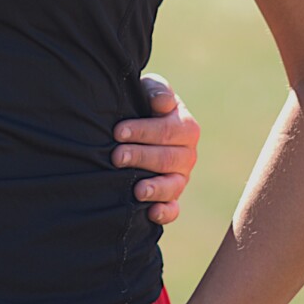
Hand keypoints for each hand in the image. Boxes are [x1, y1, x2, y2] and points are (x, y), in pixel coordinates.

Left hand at [112, 72, 199, 224]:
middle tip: (116, 157)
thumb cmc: (143, 105)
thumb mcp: (150, 90)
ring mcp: (180, 178)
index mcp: (186, 128)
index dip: (143, 131)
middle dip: (140, 157)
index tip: (118, 132)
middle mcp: (187, 155)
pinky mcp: (171, 198)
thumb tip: (161, 103)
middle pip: (167, 159)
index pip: (167, 130)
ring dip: (155, 189)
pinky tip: (150, 213)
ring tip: (136, 190)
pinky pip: (173, 209)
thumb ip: (157, 91)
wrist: (135, 126)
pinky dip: (165, 213)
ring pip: (173, 186)